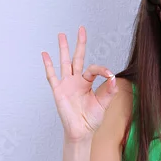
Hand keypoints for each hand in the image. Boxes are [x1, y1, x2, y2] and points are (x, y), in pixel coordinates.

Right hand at [41, 26, 117, 142]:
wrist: (81, 131)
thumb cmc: (91, 118)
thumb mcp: (104, 103)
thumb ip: (109, 90)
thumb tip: (114, 77)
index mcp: (87, 82)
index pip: (94, 69)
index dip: (102, 70)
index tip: (110, 75)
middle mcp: (76, 80)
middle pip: (78, 58)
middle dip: (79, 44)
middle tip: (81, 29)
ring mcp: (66, 84)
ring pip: (65, 62)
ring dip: (63, 49)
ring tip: (62, 35)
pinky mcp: (58, 90)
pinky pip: (52, 75)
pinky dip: (48, 65)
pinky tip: (45, 54)